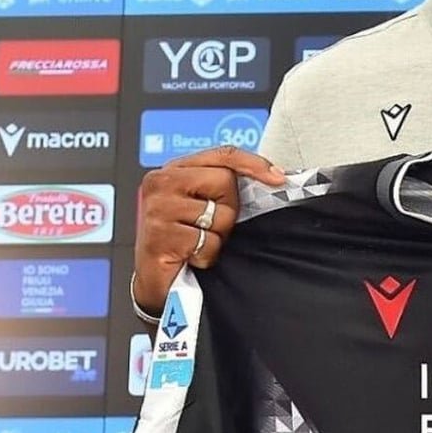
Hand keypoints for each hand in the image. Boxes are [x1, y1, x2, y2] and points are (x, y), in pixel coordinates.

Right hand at [133, 146, 286, 315]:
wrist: (154, 278)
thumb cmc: (182, 239)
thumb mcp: (201, 203)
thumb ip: (221, 185)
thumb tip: (272, 176)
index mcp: (174, 169)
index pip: (222, 155)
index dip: (253, 164)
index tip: (277, 177)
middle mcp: (161, 182)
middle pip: (224, 180)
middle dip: (228, 208)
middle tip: (210, 225)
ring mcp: (158, 208)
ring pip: (219, 214)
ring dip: (217, 235)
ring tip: (197, 241)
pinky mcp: (160, 236)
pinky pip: (208, 242)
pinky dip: (207, 255)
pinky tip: (191, 256)